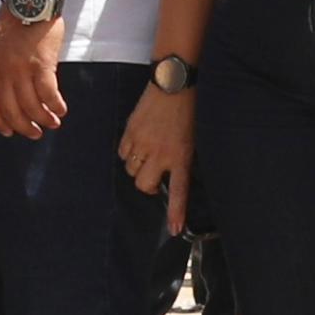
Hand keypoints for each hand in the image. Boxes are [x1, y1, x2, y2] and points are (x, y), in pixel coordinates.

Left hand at [0, 6, 66, 139]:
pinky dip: (55, 106)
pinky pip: (48, 94)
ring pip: (31, 106)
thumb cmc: (16, 20)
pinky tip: (61, 109)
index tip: (8, 132)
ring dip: (43, 119)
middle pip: (11, 110)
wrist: (30, 0)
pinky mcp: (41, 64)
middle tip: (35, 133)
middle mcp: (2, 72)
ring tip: (53, 123)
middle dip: (24, 127)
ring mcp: (21, 69)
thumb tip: (8, 90)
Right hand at [119, 79, 194, 232]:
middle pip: (144, 185)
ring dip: (138, 167)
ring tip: (147, 153)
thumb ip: (181, 159)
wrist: (174, 83)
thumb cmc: (188, 111)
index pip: (179, 192)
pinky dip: (128, 152)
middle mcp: (161, 154)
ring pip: (132, 170)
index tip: (174, 230)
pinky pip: (123, 153)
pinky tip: (138, 142)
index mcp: (181, 156)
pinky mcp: (131, 132)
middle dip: (146, 185)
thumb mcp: (192, 139)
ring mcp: (143, 143)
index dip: (176, 213)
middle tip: (154, 176)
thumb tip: (169, 176)